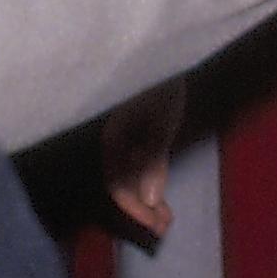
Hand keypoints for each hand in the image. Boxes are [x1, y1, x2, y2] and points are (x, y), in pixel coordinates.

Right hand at [102, 77, 182, 239]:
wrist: (164, 48)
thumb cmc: (160, 79)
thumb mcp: (161, 118)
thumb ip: (153, 158)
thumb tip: (148, 200)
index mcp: (111, 138)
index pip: (117, 183)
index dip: (135, 210)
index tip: (156, 228)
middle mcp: (112, 142)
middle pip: (121, 183)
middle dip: (142, 209)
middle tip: (164, 229)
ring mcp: (123, 138)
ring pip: (129, 176)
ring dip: (146, 198)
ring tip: (165, 219)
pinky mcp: (134, 132)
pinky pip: (136, 163)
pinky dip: (148, 179)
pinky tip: (159, 193)